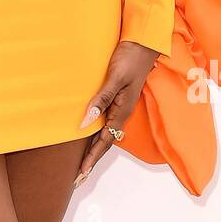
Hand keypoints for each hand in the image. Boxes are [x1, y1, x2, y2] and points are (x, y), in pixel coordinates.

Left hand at [73, 39, 158, 188]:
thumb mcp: (114, 78)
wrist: (142, 43)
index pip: (104, 141)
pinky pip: (105, 122)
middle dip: (92, 160)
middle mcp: (121, 112)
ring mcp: (120, 106)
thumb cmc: (129, 58)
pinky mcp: (117, 98)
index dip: (91, 158)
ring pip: (105, 134)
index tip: (80, 174)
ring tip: (81, 163)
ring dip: (93, 149)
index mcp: (122, 111)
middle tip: (78, 178)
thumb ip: (100, 100)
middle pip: (105, 142)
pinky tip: (88, 135)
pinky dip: (96, 134)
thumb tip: (85, 124)